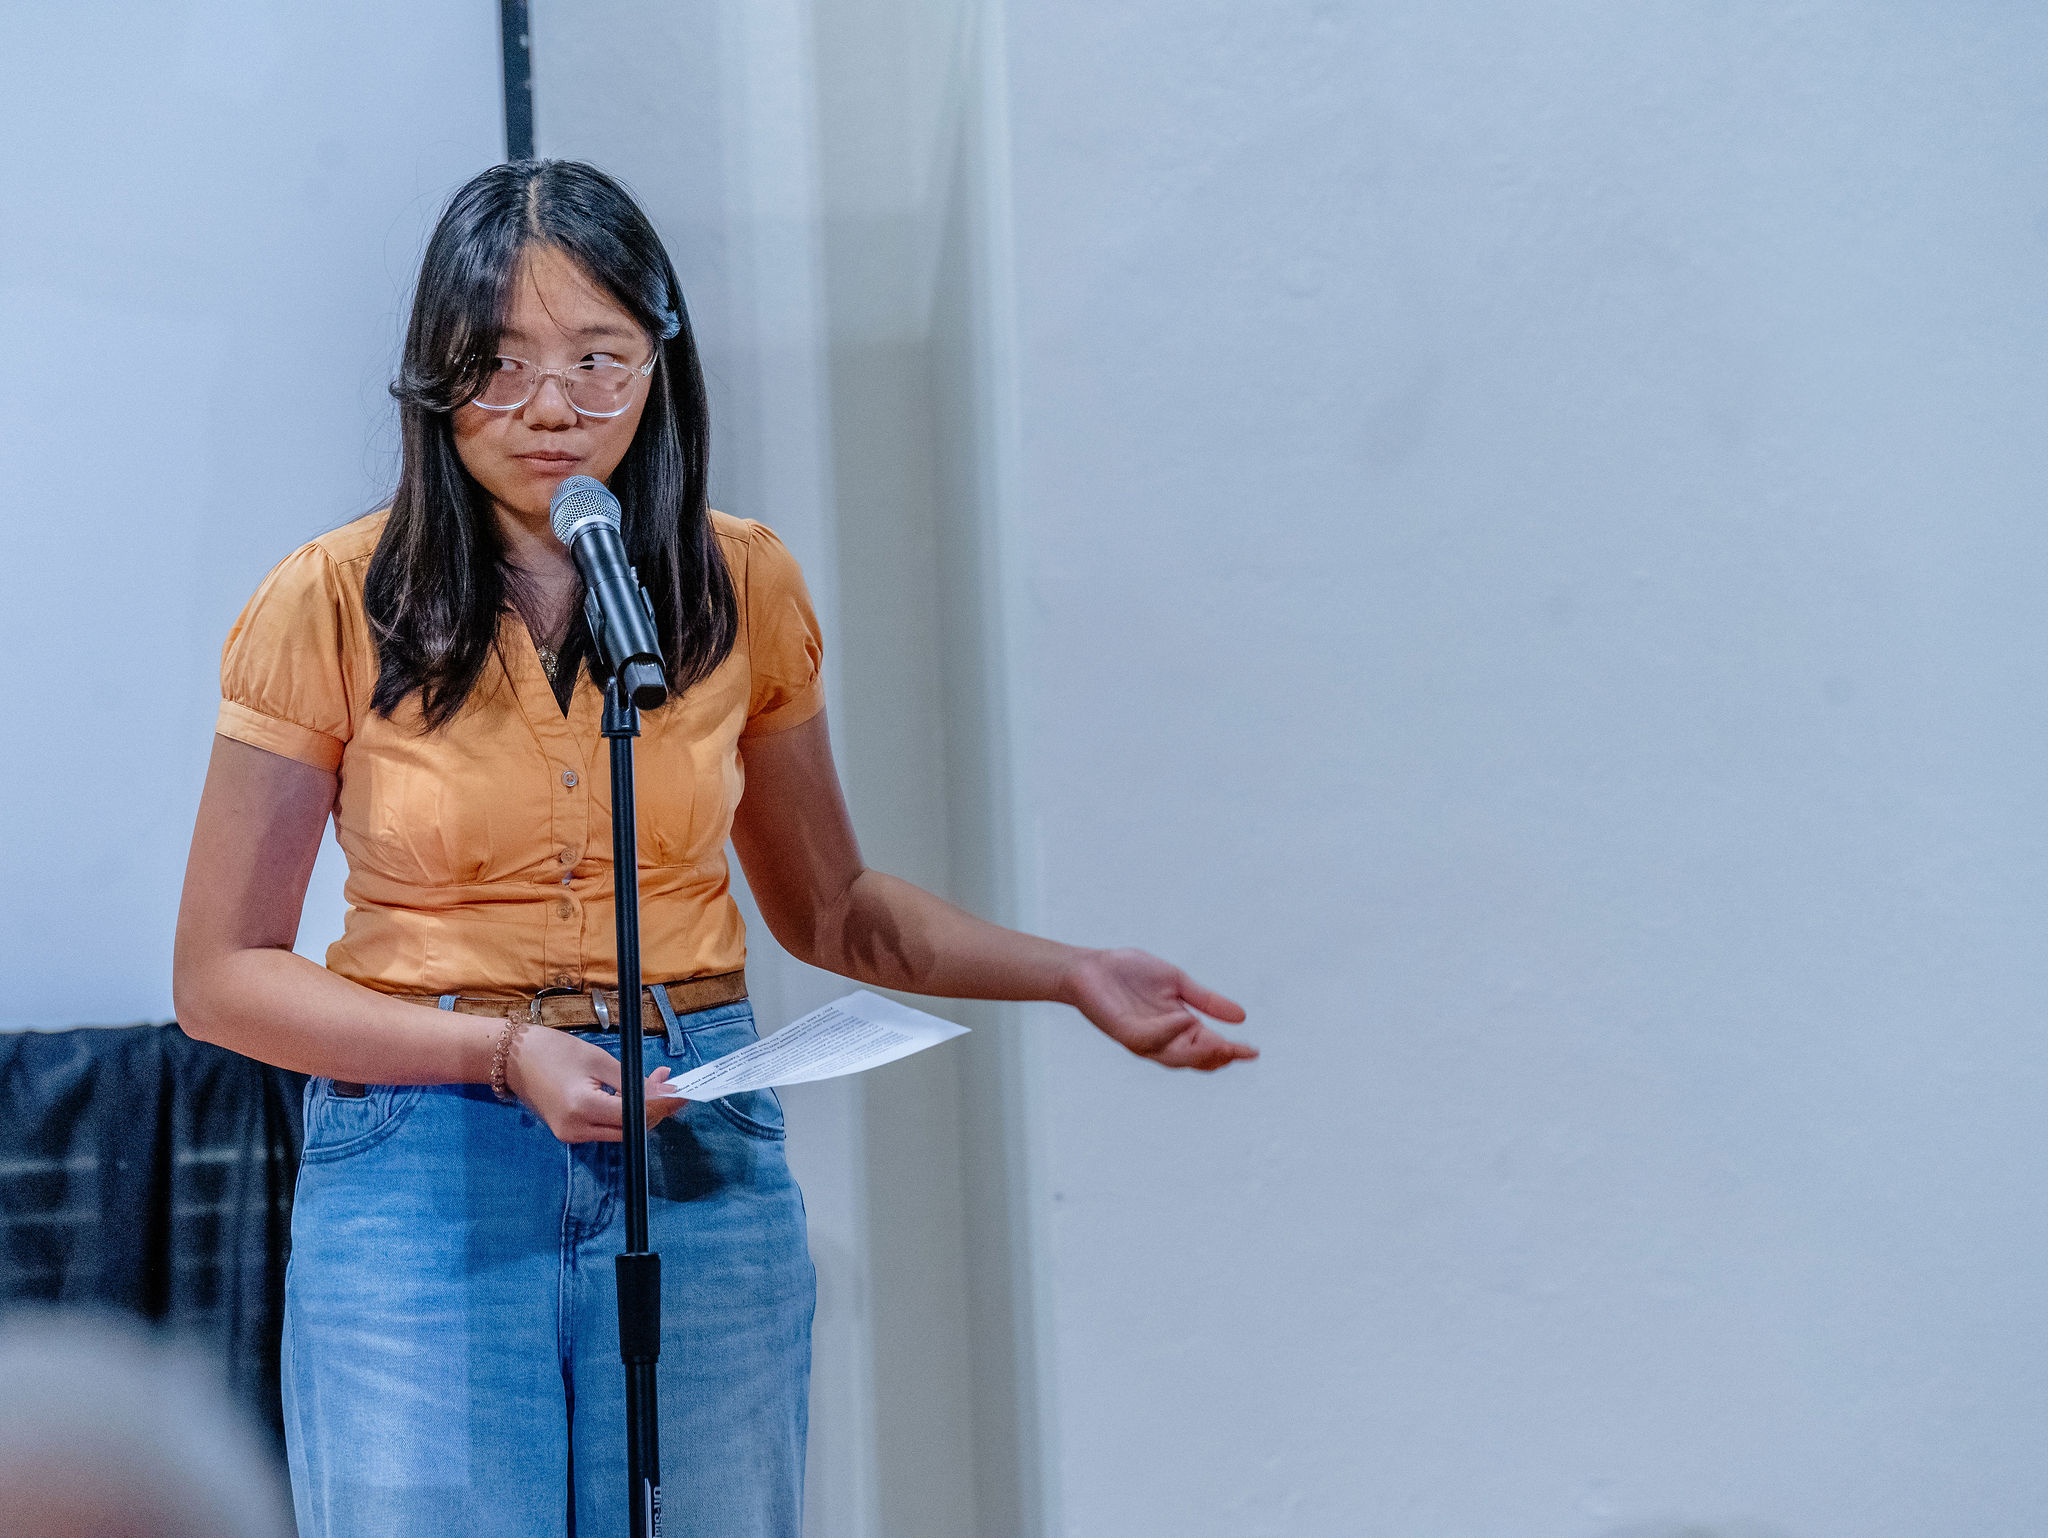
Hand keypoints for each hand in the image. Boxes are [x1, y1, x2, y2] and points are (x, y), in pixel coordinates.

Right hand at [504, 1025, 690, 1142]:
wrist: (511, 1058)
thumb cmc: (553, 1050)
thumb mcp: (598, 1059)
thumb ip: (632, 1081)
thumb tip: (664, 1091)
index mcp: (582, 1108)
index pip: (635, 1116)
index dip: (662, 1106)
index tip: (683, 1094)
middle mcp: (576, 1130)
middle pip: (630, 1130)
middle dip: (656, 1110)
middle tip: (673, 1086)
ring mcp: (570, 1136)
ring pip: (620, 1132)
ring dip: (641, 1112)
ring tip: (657, 1085)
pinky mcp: (569, 1134)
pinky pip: (605, 1128)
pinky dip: (623, 1114)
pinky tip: (633, 1095)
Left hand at [1062, 947, 1256, 1070]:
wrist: (1091, 966)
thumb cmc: (1130, 973)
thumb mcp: (1177, 982)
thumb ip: (1205, 1000)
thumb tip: (1242, 1017)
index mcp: (1177, 1028)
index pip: (1208, 1048)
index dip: (1231, 1052)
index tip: (1253, 1052)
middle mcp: (1162, 1040)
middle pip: (1196, 1060)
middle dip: (1219, 1057)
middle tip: (1241, 1051)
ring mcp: (1143, 1039)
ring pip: (1175, 1058)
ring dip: (1198, 1052)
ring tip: (1222, 1044)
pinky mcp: (1125, 1033)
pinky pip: (1150, 1040)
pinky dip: (1169, 1031)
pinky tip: (1184, 1019)